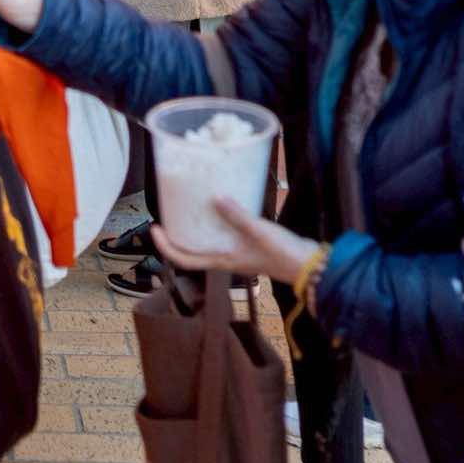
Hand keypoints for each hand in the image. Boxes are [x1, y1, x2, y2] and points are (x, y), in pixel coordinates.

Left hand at [153, 200, 322, 285]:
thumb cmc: (283, 253)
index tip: (155, 228)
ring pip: (207, 242)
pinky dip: (217, 221)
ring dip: (196, 227)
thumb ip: (238, 215)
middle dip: (177, 233)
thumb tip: (216, 197)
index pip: (184, 259)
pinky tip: (222, 205)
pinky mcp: (247, 245)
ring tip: (190, 205)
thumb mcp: (258, 231)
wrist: (309, 265)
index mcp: (222, 260)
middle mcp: (225, 258)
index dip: (166, 246)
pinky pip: (223, 234)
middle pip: (192, 250)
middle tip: (169, 212)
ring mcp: (236, 253)